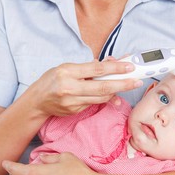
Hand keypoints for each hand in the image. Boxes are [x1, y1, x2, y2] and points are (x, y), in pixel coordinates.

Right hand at [28, 59, 142, 116]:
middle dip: (122, 84)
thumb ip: (87, 67)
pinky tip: (112, 95)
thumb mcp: (66, 67)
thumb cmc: (52, 80)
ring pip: (101, 98)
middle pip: (102, 87)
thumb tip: (110, 63)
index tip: (129, 66)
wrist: (37, 101)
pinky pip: (94, 104)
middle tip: (137, 81)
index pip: (96, 70)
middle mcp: (70, 87)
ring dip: (116, 92)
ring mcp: (72, 102)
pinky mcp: (75, 111)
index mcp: (67, 72)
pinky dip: (105, 98)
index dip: (115, 68)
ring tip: (128, 86)